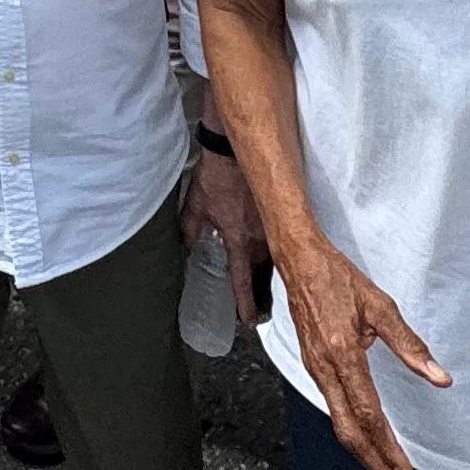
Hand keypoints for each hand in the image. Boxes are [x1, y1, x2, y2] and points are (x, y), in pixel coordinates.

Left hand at [187, 150, 263, 324]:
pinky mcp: (279, 212)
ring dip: (271, 276)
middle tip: (261, 311)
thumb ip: (190, 229)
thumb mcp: (195, 205)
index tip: (249, 319)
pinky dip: (277, 252)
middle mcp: (260, 238)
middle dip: (262, 295)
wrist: (235, 150)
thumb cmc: (215, 177)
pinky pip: (281, 240)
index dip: (245, 302)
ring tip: (269, 290)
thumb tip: (189, 245)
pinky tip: (276, 257)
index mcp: (238, 240)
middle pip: (264, 276)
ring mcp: (273, 226)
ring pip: (276, 260)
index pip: (242, 279)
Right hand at [276, 232, 445, 469]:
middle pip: (348, 431)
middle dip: (375, 463)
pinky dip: (350, 429)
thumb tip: (439, 377)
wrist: (297, 259)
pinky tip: (365, 433)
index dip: (389, 450)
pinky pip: (331, 407)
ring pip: (338, 422)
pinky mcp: (312, 364)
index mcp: (342, 355)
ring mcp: (314, 369)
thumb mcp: (379, 305)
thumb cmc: (337, 277)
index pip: (368, 416)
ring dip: (363, 450)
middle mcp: (325, 369)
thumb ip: (409, 345)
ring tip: (387, 467)